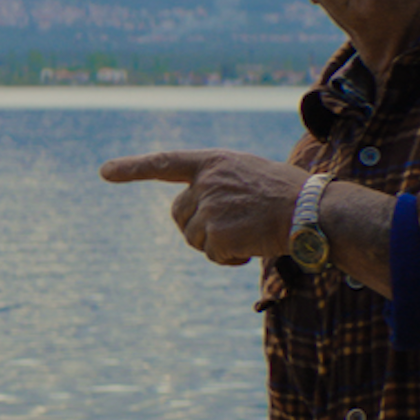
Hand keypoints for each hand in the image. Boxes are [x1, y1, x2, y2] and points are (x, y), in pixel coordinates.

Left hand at [101, 148, 308, 265]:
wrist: (313, 212)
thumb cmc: (288, 196)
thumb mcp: (248, 175)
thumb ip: (217, 185)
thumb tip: (194, 217)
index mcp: (214, 161)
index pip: (166, 163)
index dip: (133, 167)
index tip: (105, 171)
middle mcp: (206, 181)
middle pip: (179, 214)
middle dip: (198, 227)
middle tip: (234, 228)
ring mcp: (209, 206)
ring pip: (192, 237)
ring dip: (216, 245)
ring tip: (249, 234)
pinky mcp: (216, 232)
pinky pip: (210, 254)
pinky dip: (228, 259)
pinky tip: (252, 248)